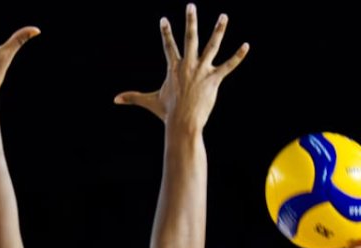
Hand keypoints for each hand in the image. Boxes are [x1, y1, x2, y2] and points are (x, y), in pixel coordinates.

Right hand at [114, 4, 248, 130]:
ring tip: (223, 16)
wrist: (182, 123)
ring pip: (212, 45)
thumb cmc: (167, 113)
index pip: (168, 46)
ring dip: (219, 30)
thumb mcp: (150, 102)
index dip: (165, 32)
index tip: (163, 19)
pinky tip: (246, 46)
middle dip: (190, 20)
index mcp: (173, 68)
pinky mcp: (214, 79)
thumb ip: (133, 97)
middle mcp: (188, 65)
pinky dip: (238, 56)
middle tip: (190, 5)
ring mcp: (202, 71)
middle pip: (190, 37)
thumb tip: (114, 100)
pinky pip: (228, 65)